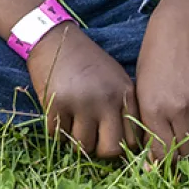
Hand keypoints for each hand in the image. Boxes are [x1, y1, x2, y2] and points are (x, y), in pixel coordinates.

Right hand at [27, 22, 139, 159]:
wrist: (54, 39)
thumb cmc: (87, 62)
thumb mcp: (115, 78)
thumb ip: (125, 107)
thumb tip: (129, 147)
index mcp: (125, 93)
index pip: (133, 139)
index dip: (122, 146)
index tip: (109, 140)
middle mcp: (107, 99)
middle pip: (111, 150)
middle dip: (100, 150)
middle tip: (91, 138)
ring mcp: (82, 102)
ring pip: (83, 146)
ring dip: (75, 140)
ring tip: (73, 122)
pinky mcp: (57, 104)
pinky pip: (58, 136)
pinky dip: (57, 130)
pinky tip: (59, 113)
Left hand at [135, 0, 188, 162]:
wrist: (180, 29)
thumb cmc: (154, 61)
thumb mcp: (142, 92)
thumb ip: (148, 127)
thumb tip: (154, 164)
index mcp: (153, 109)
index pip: (165, 155)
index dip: (168, 163)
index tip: (169, 160)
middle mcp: (179, 109)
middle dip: (187, 156)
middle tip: (184, 146)